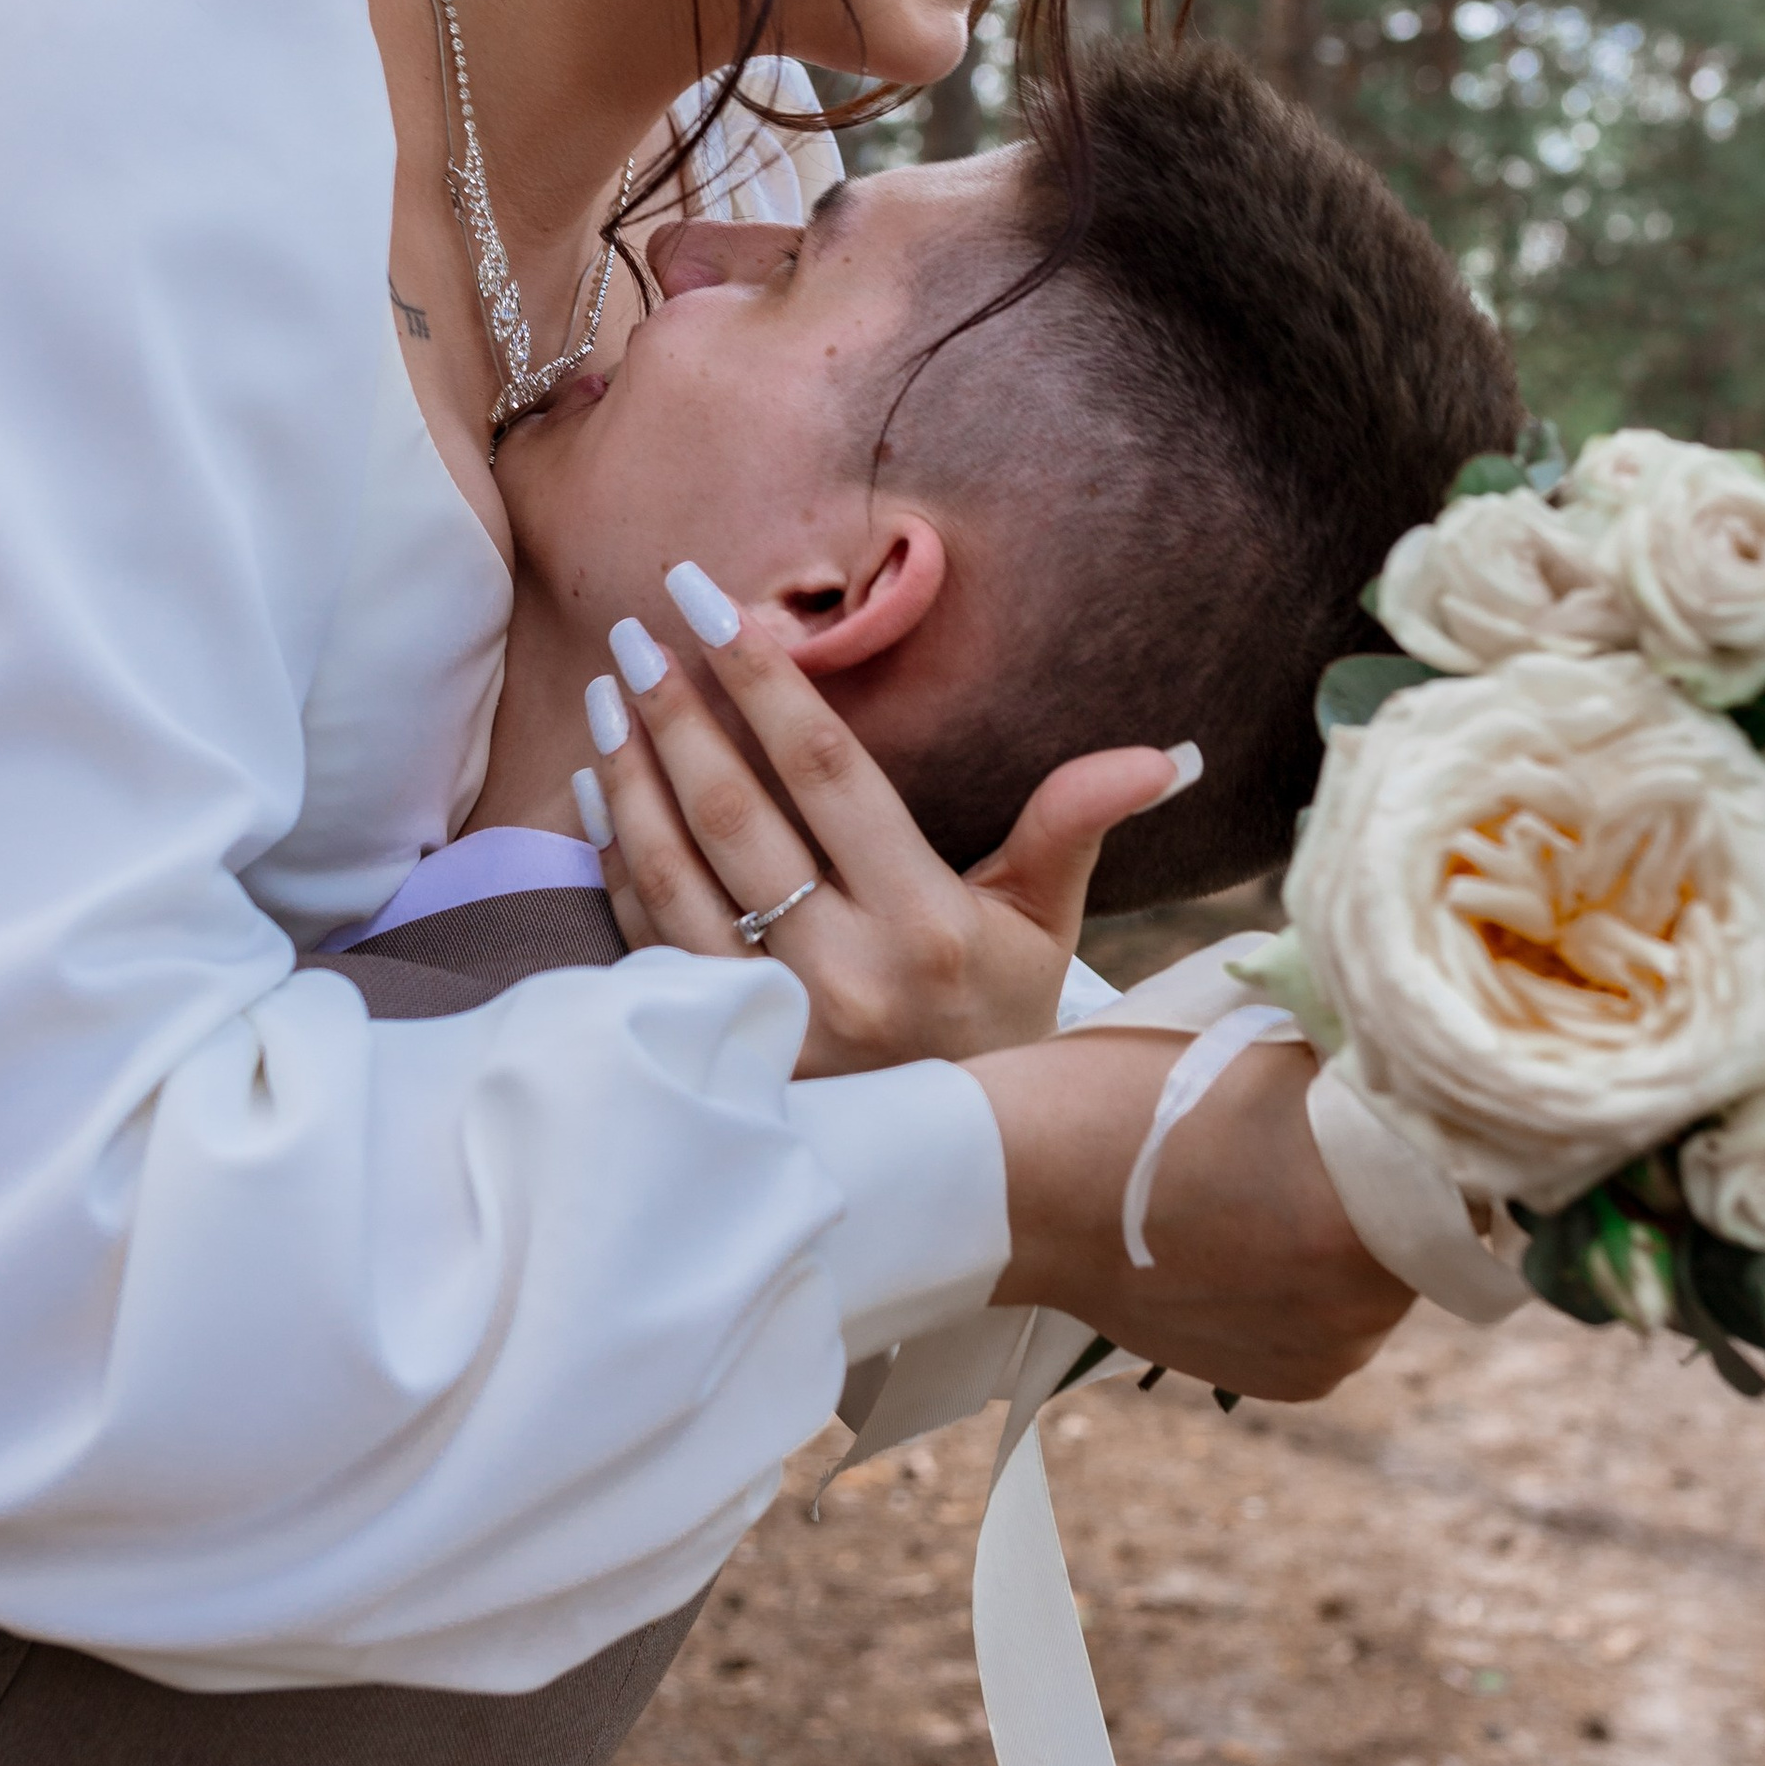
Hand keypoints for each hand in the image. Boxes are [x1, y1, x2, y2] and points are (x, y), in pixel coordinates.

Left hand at [579, 572, 1191, 1074]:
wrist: (957, 1167)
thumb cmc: (998, 1019)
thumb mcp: (1042, 924)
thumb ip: (1073, 824)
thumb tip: (1165, 755)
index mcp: (925, 927)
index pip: (826, 770)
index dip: (764, 677)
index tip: (712, 599)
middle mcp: (843, 975)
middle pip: (736, 814)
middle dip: (677, 710)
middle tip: (637, 628)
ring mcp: (773, 1022)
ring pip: (676, 873)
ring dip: (632, 774)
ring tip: (609, 691)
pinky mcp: (722, 1052)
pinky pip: (647, 939)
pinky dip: (615, 857)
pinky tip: (599, 788)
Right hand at [976, 1026, 1412, 1402]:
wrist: (1017, 1188)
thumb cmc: (1129, 1093)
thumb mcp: (1267, 1048)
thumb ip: (1361, 1066)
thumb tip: (1424, 1057)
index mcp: (1371, 1212)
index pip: (1467, 1167)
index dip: (1444, 1127)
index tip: (1409, 1101)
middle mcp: (1366, 1304)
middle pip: (1435, 1225)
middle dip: (1399, 1184)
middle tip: (1334, 1139)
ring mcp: (1329, 1351)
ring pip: (1390, 1278)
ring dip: (1359, 1239)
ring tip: (1278, 1189)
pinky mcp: (1291, 1382)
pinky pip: (1343, 1323)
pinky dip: (1318, 1288)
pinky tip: (1254, 1239)